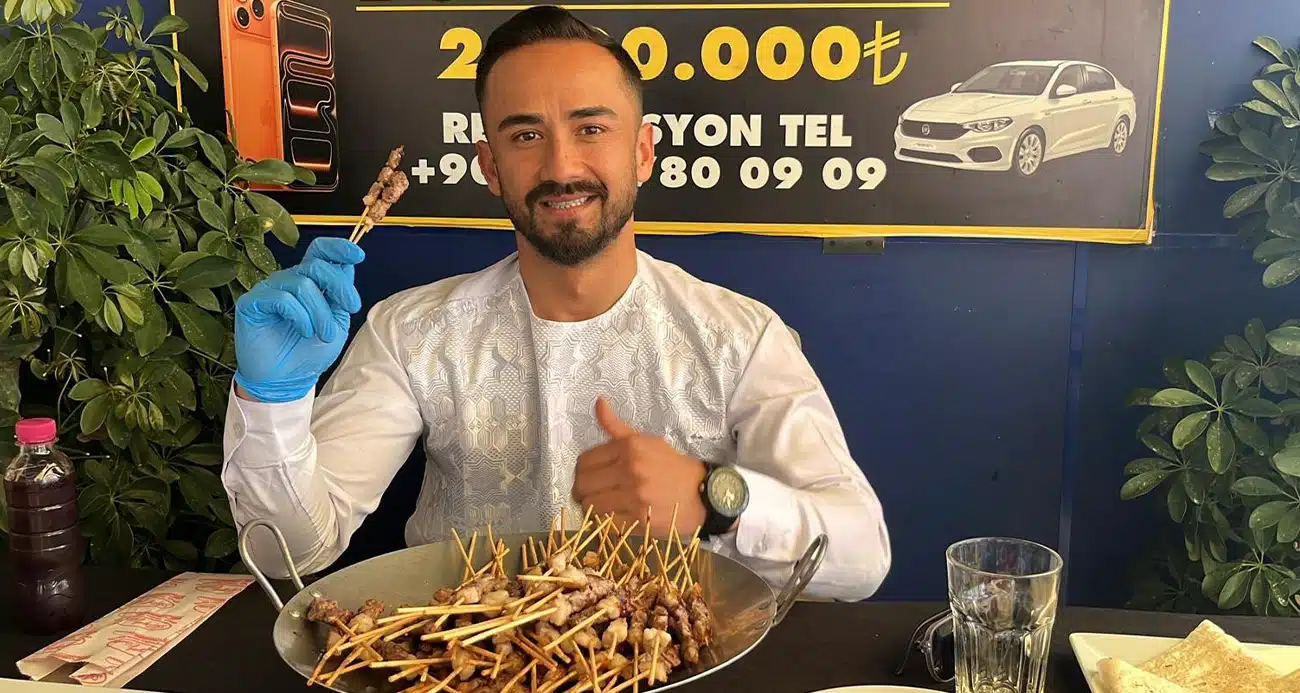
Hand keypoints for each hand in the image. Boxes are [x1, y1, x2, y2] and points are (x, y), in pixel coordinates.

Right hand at [233, 237, 363, 402]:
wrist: (287, 381)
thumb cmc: (309, 351)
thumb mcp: (336, 322)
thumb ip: (340, 295)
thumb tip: (348, 265)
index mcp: (309, 281)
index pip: (320, 252)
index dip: (338, 248)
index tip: (358, 255)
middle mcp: (287, 280)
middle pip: (316, 265)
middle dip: (339, 286)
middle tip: (351, 308)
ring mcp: (268, 290)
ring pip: (302, 284)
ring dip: (320, 311)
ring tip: (324, 334)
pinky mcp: (252, 303)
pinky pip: (282, 298)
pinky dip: (300, 315)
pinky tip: (304, 331)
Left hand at [572, 397, 706, 538]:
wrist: (703, 493)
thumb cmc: (671, 466)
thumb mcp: (646, 441)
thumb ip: (616, 427)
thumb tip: (598, 402)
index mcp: (629, 447)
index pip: (584, 461)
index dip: (582, 470)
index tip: (590, 476)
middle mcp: (630, 469)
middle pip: (583, 484)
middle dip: (582, 490)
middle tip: (591, 493)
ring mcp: (635, 496)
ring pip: (591, 504)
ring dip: (593, 506)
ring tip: (604, 504)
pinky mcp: (639, 520)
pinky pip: (606, 523)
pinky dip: (606, 521)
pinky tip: (616, 516)